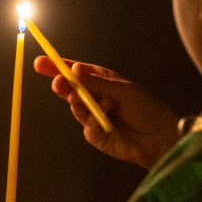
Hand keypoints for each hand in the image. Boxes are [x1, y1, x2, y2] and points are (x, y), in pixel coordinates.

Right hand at [34, 56, 179, 168]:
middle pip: (71, 89)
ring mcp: (94, 116)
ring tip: (78, 95)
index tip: (42, 63)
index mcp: (103, 81)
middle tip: (56, 82)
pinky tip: (107, 113)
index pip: (77, 72)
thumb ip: (97, 83)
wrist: (159, 139)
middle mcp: (96, 97)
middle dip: (61, 84)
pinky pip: (87, 124)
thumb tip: (74, 70)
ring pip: (76, 106)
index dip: (59, 67)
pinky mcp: (94, 135)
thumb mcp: (124, 91)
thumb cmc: (148, 110)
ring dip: (76, 100)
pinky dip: (94, 118)